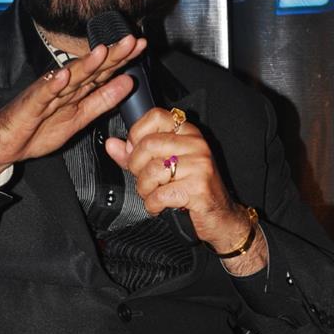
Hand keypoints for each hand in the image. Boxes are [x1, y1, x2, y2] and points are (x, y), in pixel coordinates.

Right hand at [0, 35, 145, 183]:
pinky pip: (43, 94)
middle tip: (131, 40)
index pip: (103, 71)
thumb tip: (127, 83)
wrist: (5, 143)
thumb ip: (103, 101)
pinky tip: (64, 76)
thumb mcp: (80, 118)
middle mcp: (64, 86)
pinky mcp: (31, 104)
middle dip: (111, 54)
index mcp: (77, 89)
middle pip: (91, 68)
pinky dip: (53, 85)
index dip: (123, 58)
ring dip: (86, 64)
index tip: (142, 46)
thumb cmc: (38, 130)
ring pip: (69, 77)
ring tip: (103, 52)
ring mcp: (47, 93)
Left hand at [105, 107, 267, 274]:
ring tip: (153, 195)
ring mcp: (200, 165)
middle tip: (144, 180)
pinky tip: (159, 206)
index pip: (156, 116)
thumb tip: (112, 145)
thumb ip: (136, 155)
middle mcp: (196, 145)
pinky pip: (159, 194)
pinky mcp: (198, 188)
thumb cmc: (192, 190)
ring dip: (144, 189)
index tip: (135, 152)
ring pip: (152, 170)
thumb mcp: (164, 167)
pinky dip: (152, 205)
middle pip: (148, 145)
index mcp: (188, 133)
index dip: (137, 134)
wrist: (221, 217)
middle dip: (136, 167)